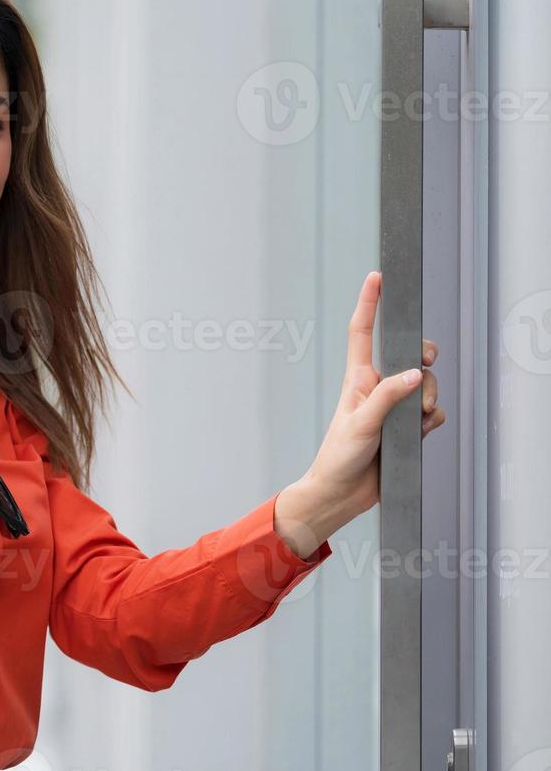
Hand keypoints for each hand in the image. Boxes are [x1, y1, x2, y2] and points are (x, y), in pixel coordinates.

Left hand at [275, 271, 446, 554]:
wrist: (341, 494)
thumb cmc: (338, 457)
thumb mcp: (360, 424)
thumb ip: (388, 397)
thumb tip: (415, 374)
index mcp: (358, 379)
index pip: (363, 333)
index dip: (369, 304)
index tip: (377, 277)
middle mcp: (377, 388)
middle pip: (410, 357)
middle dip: (425, 356)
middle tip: (428, 357)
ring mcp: (394, 407)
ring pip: (427, 386)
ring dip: (428, 398)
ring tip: (415, 420)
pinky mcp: (407, 428)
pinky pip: (432, 414)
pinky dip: (431, 421)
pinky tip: (418, 434)